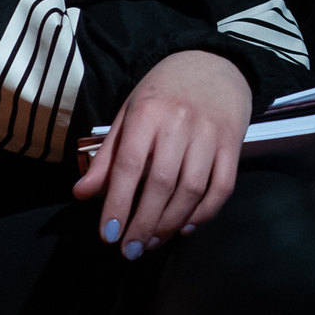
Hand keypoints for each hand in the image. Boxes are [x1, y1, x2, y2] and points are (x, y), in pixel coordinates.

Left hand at [72, 49, 251, 255]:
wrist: (213, 64)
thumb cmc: (163, 92)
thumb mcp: (128, 114)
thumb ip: (107, 156)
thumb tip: (81, 194)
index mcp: (147, 113)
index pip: (129, 166)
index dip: (117, 204)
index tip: (108, 234)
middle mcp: (180, 123)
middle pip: (161, 184)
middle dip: (143, 223)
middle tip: (129, 250)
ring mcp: (210, 134)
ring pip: (191, 189)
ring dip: (170, 223)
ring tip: (152, 242)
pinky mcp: (233, 144)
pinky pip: (222, 187)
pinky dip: (205, 213)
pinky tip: (185, 227)